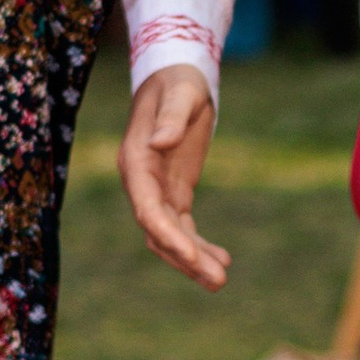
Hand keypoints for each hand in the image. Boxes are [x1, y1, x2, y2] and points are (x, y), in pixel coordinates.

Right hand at [118, 64, 226, 287]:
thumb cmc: (177, 83)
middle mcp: (141, 182)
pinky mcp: (174, 192)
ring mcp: (156, 190)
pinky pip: (184, 227)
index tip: (192, 255)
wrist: (177, 79)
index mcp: (136, 161)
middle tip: (219, 280)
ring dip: (193, 260)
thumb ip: (171, 117)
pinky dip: (200, 246)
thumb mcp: (180, 94)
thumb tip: (161, 141)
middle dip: (186, 257)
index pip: (147, 208)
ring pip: (169, 236)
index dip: (168, 234)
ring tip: (221, 280)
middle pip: (158, 231)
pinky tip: (223, 259)